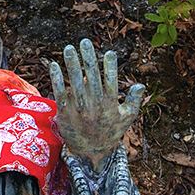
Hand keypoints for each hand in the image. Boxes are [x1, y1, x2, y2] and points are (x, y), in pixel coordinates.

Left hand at [49, 39, 144, 171]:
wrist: (89, 152)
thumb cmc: (110, 132)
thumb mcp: (126, 119)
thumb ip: (134, 101)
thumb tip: (140, 84)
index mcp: (110, 104)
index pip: (111, 81)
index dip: (110, 66)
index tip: (109, 52)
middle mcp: (94, 104)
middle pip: (91, 76)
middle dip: (88, 58)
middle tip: (85, 42)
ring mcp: (78, 107)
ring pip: (74, 81)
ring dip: (72, 63)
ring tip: (69, 48)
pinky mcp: (64, 111)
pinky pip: (60, 91)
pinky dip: (57, 78)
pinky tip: (54, 64)